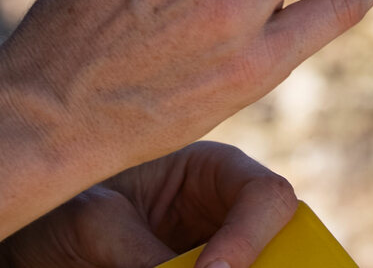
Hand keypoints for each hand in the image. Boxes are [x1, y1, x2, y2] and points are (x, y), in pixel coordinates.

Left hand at [0, 141, 295, 267]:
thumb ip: (142, 252)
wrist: (34, 241)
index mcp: (216, 171)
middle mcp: (229, 213)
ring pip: (260, 265)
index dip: (252, 237)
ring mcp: (220, 250)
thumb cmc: (60, 210)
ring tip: (169, 267)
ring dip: (241, 267)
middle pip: (281, 241)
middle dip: (256, 262)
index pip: (266, 196)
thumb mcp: (96, 224)